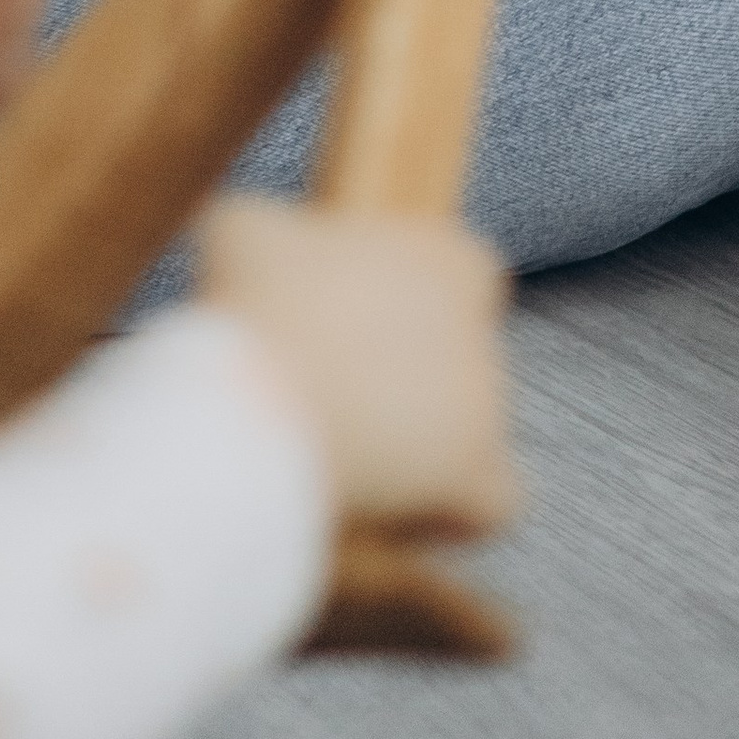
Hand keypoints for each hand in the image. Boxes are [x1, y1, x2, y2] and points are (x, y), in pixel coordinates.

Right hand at [197, 196, 520, 540]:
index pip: (467, 272)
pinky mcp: (472, 474)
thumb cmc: (255, 300)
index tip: (362, 310)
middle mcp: (479, 329)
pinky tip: (394, 509)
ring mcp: (484, 404)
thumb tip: (274, 249)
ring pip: (468, 428)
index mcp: (444, 256)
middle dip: (403, 371)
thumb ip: (282, 234)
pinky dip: (453, 509)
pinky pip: (491, 501)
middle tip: (333, 384)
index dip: (419, 292)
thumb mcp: (247, 229)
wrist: (259, 396)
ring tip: (341, 445)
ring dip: (415, 437)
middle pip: (459, 354)